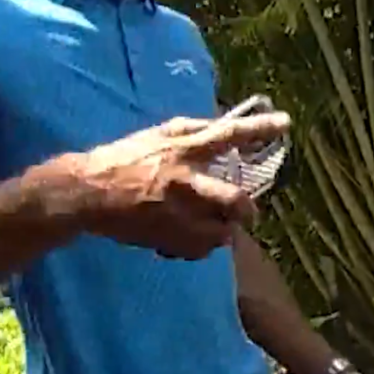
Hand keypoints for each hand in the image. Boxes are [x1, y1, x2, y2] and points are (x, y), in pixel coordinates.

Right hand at [77, 112, 290, 259]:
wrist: (87, 193)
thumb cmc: (123, 158)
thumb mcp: (157, 134)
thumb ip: (191, 130)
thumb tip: (222, 124)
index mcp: (182, 150)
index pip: (228, 135)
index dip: (259, 128)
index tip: (286, 123)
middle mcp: (184, 182)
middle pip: (234, 201)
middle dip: (247, 212)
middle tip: (248, 215)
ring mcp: (175, 214)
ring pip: (219, 233)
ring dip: (222, 232)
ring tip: (213, 227)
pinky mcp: (166, 238)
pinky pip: (198, 250)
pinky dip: (200, 246)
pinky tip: (190, 238)